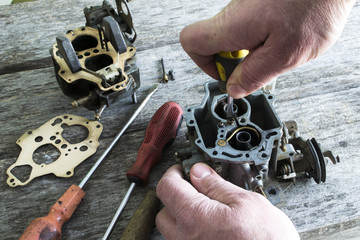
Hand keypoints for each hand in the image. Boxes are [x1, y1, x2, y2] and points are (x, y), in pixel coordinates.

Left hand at [156, 163, 299, 239]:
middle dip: (177, 195)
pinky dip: (192, 231)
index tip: (183, 170)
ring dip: (183, 215)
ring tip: (208, 209)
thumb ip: (217, 186)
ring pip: (173, 229)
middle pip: (165, 210)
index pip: (167, 188)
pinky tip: (212, 227)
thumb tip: (199, 172)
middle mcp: (186, 238)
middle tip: (196, 188)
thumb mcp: (247, 203)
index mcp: (195, 218)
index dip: (174, 173)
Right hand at [180, 0, 354, 97]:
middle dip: (234, 62)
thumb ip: (254, 75)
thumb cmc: (316, 5)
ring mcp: (246, 7)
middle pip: (213, 43)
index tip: (227, 75)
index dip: (204, 65)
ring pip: (234, 37)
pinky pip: (250, 27)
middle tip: (258, 66)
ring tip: (276, 52)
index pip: (191, 42)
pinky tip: (282, 40)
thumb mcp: (285, 54)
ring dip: (251, 52)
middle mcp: (234, 13)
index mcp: (233, 25)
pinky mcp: (259, 5)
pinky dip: (262, 39)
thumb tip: (234, 88)